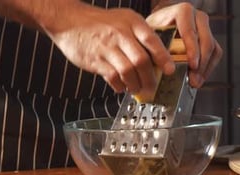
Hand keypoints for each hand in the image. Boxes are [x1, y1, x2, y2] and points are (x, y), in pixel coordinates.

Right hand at [42, 2, 174, 94]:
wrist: (69, 21)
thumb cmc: (99, 23)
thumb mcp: (122, 19)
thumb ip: (138, 35)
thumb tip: (156, 58)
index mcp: (131, 22)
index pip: (152, 41)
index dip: (163, 57)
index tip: (170, 70)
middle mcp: (120, 34)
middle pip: (141, 60)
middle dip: (149, 78)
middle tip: (152, 87)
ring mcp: (107, 47)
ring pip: (128, 71)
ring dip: (135, 84)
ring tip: (136, 89)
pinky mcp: (95, 60)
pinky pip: (112, 77)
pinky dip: (119, 85)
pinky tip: (121, 87)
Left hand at [147, 2, 222, 87]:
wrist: (158, 26)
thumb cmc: (152, 30)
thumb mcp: (150, 36)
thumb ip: (156, 47)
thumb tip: (163, 66)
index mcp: (182, 12)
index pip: (190, 31)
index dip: (192, 49)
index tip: (192, 65)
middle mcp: (197, 17)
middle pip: (206, 40)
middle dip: (201, 63)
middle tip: (193, 79)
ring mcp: (205, 28)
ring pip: (213, 48)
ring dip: (205, 68)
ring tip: (195, 82)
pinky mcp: (209, 39)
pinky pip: (215, 54)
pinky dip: (208, 68)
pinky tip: (199, 78)